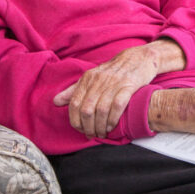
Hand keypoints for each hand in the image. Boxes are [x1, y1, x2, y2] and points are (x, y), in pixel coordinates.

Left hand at [53, 40, 184, 138]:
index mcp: (88, 78)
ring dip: (100, 126)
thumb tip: (55, 101)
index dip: (76, 121)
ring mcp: (114, 82)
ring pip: (101, 110)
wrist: (139, 58)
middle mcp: (99, 80)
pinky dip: (113, 119)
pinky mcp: (129, 85)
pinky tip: (112, 126)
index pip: (75, 104)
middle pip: (87, 109)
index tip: (81, 130)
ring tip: (102, 133)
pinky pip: (117, 105)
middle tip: (92, 135)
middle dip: (88, 127)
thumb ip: (74, 90)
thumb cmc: (114, 71)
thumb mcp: (92, 77)